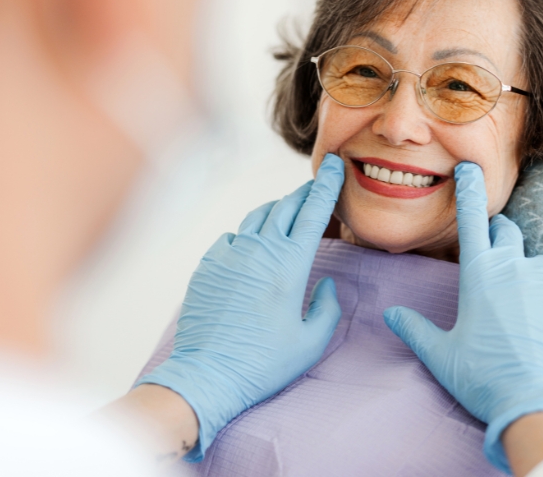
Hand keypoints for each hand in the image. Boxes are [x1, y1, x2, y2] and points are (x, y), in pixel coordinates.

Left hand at [137, 153, 344, 460]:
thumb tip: (327, 284)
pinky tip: (252, 247)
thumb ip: (328, 307)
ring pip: (257, 217)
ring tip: (287, 212)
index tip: (335, 165)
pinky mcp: (208, 265)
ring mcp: (230, 255)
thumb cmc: (263, 363)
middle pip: (285, 206)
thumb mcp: (311, 342)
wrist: (207, 375)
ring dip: (276, 210)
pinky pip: (232, 238)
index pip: (313, 213)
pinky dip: (247, 235)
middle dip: (304, 192)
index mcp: (290, 265)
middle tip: (317, 186)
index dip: (327, 185)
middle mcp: (259, 250)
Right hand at [383, 162, 542, 472]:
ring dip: (529, 278)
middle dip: (499, 238)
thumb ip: (415, 330)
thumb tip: (391, 314)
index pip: (471, 219)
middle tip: (495, 263)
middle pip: (507, 233)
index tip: (469, 168)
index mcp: (479, 275)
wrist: (541, 407)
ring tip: (527, 316)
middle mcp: (515, 267)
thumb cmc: (485, 381)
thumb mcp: (442, 356)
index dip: (468, 190)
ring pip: (537, 264)